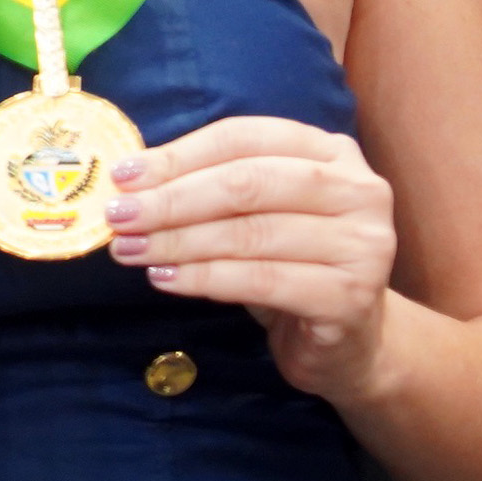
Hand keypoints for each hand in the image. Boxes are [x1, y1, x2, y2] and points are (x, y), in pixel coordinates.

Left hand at [105, 117, 397, 401]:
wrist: (348, 343)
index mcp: (331, 152)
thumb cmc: (291, 265)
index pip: (245, 138)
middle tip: (119, 215)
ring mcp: (362, 244)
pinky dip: (205, 278)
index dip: (180, 154)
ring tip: (130, 249)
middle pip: (247, 183)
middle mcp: (358, 191)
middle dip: (173, 198)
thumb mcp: (256, 215)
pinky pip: (262, 280)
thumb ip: (210, 187)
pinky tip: (165, 278)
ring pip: (251, 233)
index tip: (124, 175)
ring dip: (179, 241)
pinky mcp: (351, 297)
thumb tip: (131, 180)